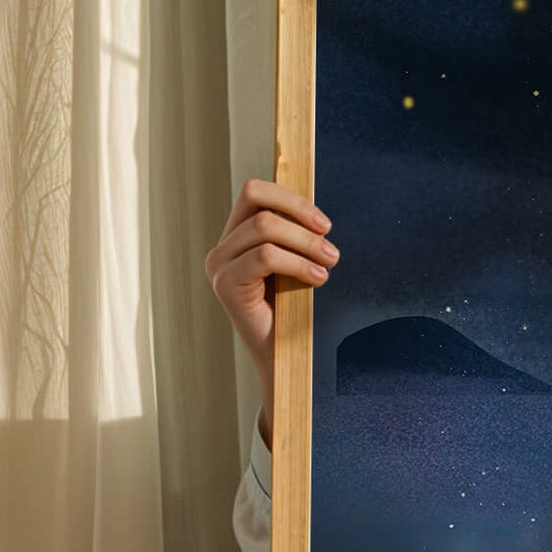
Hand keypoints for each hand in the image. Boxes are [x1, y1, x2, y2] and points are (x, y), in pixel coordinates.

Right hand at [204, 178, 336, 446]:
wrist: (283, 358)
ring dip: (306, 243)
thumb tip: (315, 213)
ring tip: (329, 263)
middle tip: (331, 249)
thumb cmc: (293, 311)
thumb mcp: (295, 265)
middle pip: (259, 202)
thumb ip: (295, 236)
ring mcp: (220, 266)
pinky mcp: (226, 285)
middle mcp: (222, 248)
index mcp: (236, 237)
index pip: (255, 192)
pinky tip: (317, 279)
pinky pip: (265, 256)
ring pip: (265, 228)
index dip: (292, 199)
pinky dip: (298, 263)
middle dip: (302, 220)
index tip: (324, 224)